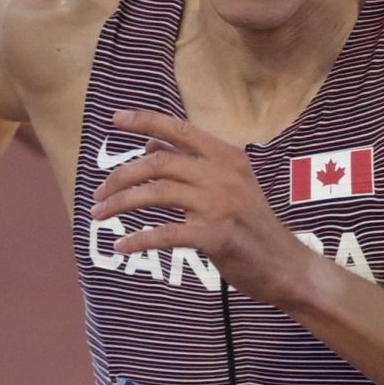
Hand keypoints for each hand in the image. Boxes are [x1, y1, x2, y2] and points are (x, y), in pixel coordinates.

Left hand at [89, 104, 317, 302]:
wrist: (285, 265)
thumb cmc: (253, 225)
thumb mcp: (230, 184)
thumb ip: (191, 162)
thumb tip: (150, 145)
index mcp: (227, 157)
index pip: (180, 130)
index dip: (144, 121)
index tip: (116, 119)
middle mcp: (223, 175)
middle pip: (158, 164)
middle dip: (120, 177)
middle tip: (98, 194)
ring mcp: (219, 205)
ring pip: (156, 194)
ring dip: (120, 204)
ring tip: (99, 215)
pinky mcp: (215, 236)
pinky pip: (165, 234)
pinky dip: (139, 240)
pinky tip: (122, 246)